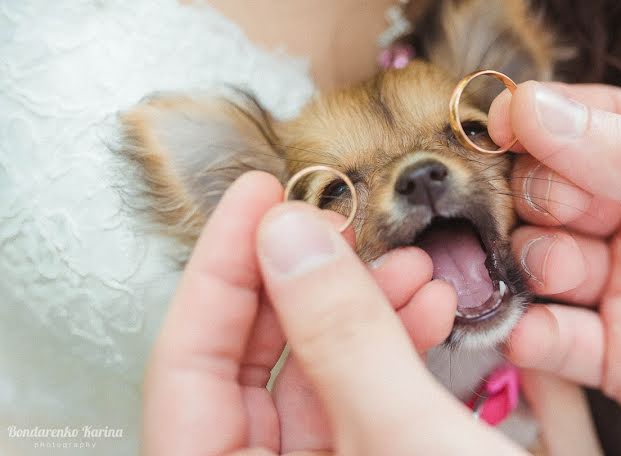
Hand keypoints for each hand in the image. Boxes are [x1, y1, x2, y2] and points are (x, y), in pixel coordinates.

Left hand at [143, 172, 524, 455]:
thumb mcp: (408, 441)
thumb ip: (342, 337)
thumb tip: (289, 239)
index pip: (184, 371)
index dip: (216, 271)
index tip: (255, 198)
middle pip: (249, 369)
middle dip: (302, 283)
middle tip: (331, 220)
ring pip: (314, 378)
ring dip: (362, 309)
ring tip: (406, 266)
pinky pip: (362, 398)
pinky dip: (393, 346)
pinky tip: (426, 309)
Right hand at [488, 82, 620, 453]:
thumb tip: (534, 109)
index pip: (590, 121)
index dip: (538, 119)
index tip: (497, 126)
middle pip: (552, 187)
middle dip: (537, 194)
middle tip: (555, 212)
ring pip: (541, 259)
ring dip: (532, 260)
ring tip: (562, 271)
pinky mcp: (620, 359)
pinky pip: (553, 339)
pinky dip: (530, 333)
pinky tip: (537, 330)